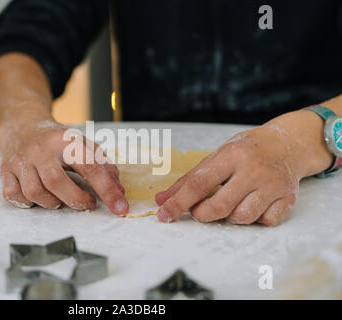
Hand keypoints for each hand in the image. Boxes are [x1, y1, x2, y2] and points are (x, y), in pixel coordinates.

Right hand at [0, 117, 128, 215]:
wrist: (22, 126)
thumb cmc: (58, 141)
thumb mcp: (84, 145)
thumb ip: (103, 165)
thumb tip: (119, 191)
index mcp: (65, 140)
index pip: (89, 167)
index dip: (107, 190)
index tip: (120, 207)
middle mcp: (41, 149)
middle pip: (56, 182)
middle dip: (76, 200)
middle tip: (88, 203)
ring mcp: (20, 160)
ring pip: (34, 192)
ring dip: (52, 203)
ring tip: (60, 198)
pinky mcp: (4, 171)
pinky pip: (13, 196)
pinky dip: (28, 203)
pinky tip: (38, 197)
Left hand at [155, 110, 333, 225]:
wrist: (287, 144)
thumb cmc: (246, 151)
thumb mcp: (216, 157)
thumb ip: (189, 180)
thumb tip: (162, 200)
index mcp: (231, 155)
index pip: (198, 184)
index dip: (178, 203)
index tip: (164, 215)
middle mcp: (253, 170)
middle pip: (219, 206)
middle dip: (202, 214)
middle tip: (199, 210)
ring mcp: (273, 185)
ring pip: (242, 217)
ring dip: (229, 217)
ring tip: (229, 204)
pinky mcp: (288, 198)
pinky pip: (266, 221)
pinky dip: (255, 219)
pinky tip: (252, 205)